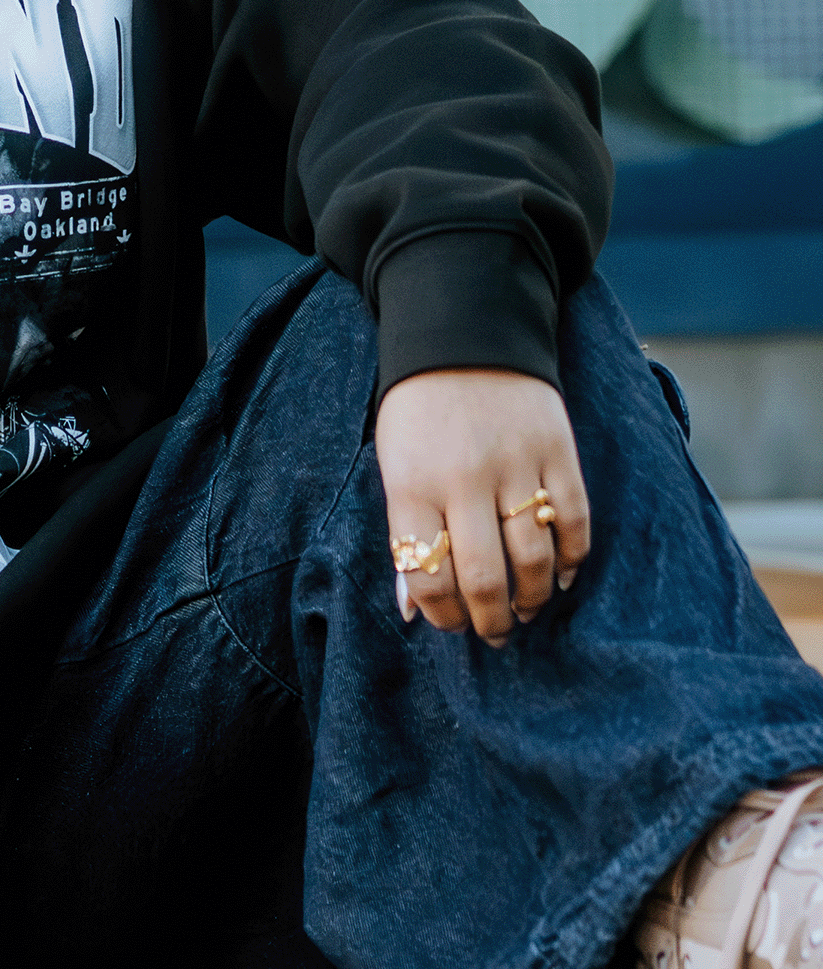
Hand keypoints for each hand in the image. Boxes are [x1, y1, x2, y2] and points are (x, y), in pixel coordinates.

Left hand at [375, 368, 591, 644]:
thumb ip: (405, 535)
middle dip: (491, 621)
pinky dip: (572, 561)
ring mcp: (516, 467)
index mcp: (413, 485)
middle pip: (485, 579)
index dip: (441, 615)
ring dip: (534, 599)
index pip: (427, 576)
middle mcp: (464, 480)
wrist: (465, 335)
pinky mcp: (558, 454)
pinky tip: (561, 578)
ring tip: (526, 611)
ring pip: (534, 560)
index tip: (450, 625)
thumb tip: (411, 609)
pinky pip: (574, 524)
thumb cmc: (420, 412)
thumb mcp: (394, 466)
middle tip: (495, 633)